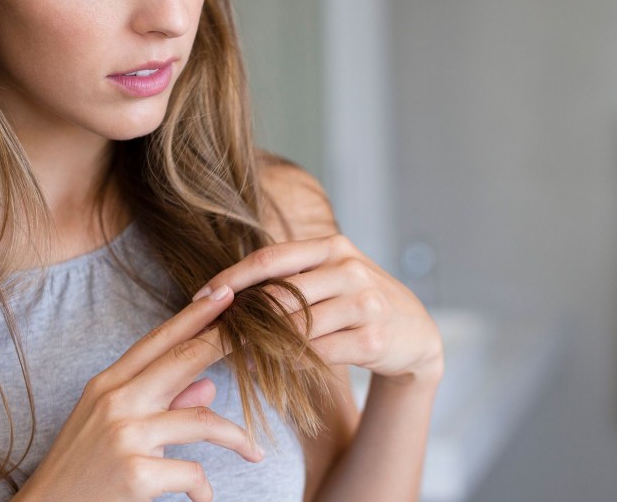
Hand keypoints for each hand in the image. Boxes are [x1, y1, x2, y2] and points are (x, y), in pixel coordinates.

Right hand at [19, 286, 263, 501]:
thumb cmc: (82, 473)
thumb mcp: (114, 429)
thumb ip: (162, 405)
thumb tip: (208, 385)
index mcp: (107, 385)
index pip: (158, 340)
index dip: (195, 315)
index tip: (225, 291)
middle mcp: (114, 401)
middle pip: (183, 359)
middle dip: (226, 341)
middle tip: (263, 332)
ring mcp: (124, 435)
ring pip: (202, 419)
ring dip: (237, 437)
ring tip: (255, 451)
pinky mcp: (135, 473)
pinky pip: (192, 472)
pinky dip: (203, 488)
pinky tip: (202, 498)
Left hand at [192, 235, 443, 387]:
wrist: (415, 332)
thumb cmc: (358, 302)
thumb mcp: (331, 276)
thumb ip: (291, 277)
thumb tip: (228, 292)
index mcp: (332, 247)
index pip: (270, 258)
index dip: (232, 278)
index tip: (201, 296)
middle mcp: (349, 270)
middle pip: (280, 294)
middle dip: (243, 317)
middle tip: (214, 333)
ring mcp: (364, 304)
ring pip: (297, 326)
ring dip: (261, 345)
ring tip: (235, 354)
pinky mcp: (372, 339)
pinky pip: (318, 352)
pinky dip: (288, 363)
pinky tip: (268, 368)